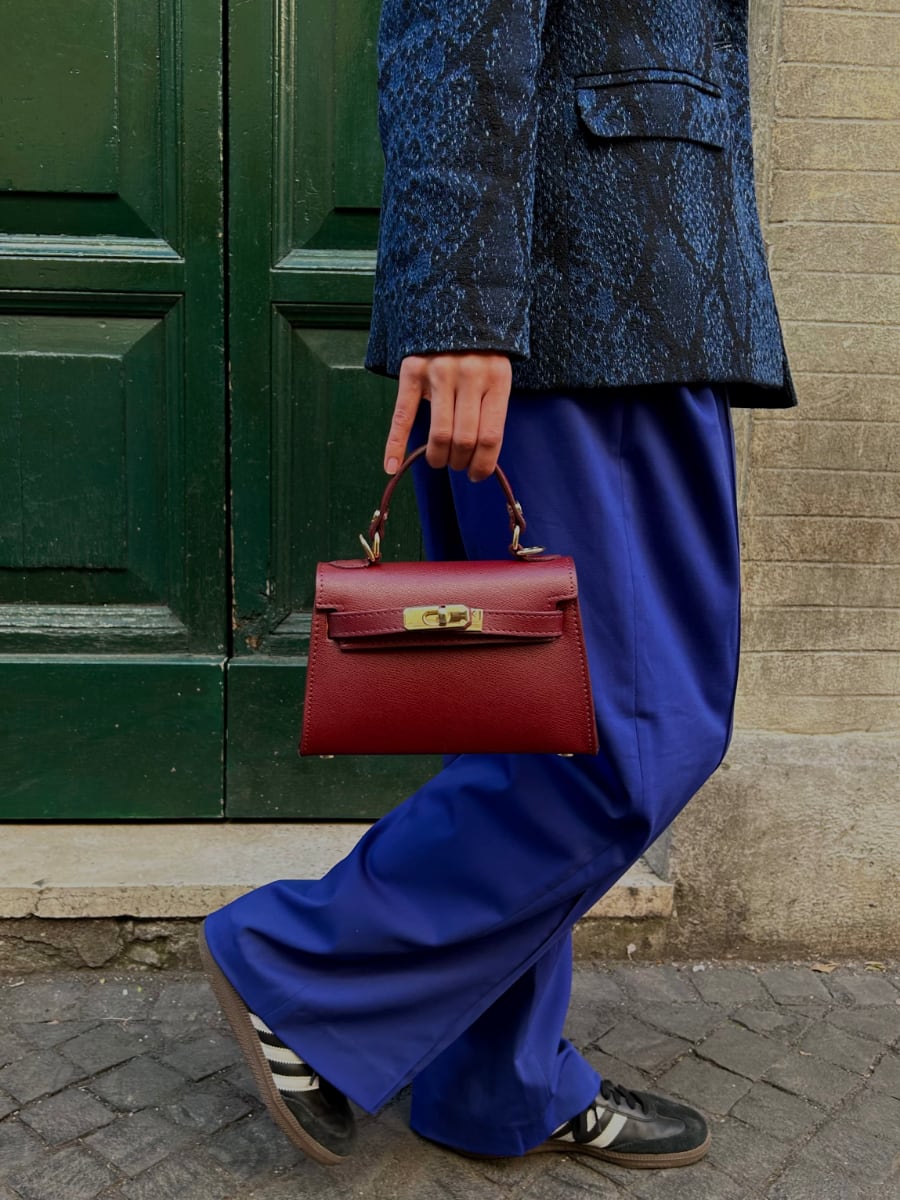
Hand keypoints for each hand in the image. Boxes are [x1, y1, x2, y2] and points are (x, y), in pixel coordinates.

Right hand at [383, 351, 511, 481]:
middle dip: (460, 462)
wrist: (456, 305)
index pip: (490, 436)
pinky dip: (395, 445)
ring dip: (438, 457)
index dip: (483, 464)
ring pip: (439, 434)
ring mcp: (439, 372)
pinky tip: (391, 466)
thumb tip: (479, 457)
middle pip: (464, 439)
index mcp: (496, 378)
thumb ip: (489, 408)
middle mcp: (468, 375)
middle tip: (457, 463)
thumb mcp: (497, 374)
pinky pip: (403, 416)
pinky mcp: (412, 370)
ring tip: (438, 459)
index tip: (476, 475)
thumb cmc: (481, 350)